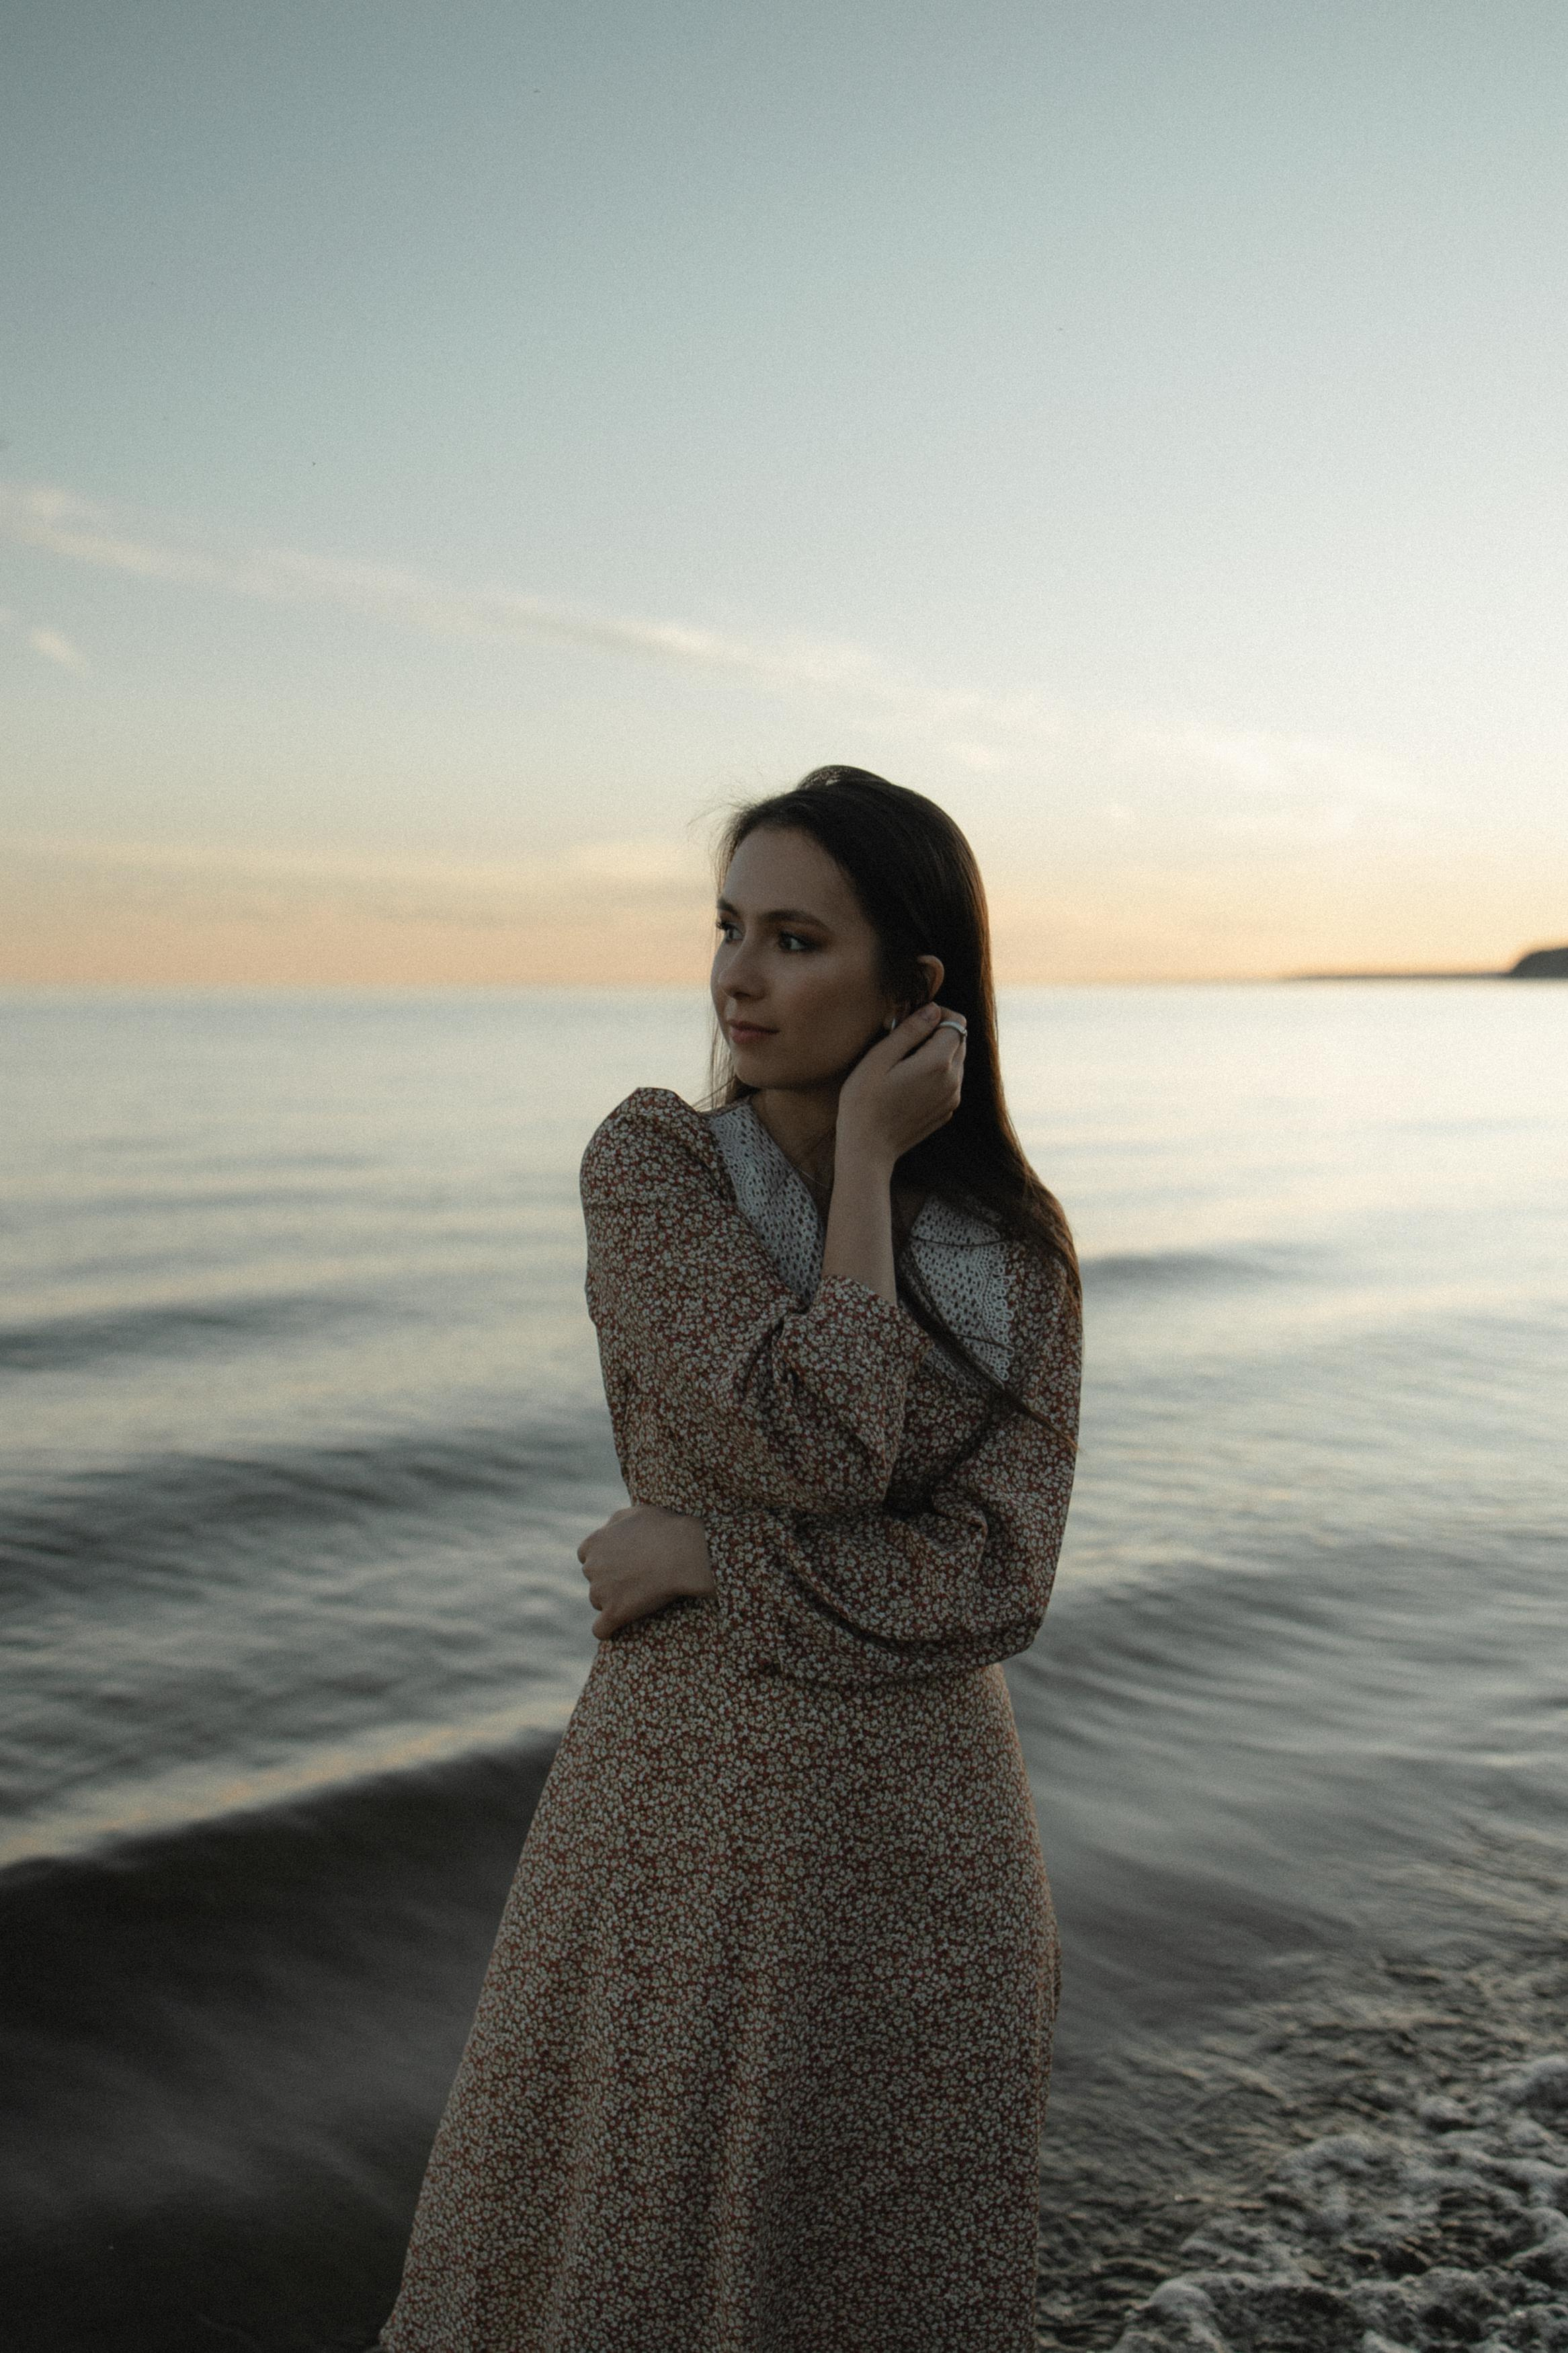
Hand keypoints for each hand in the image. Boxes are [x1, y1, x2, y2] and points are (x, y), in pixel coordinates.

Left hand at [577, 1503, 715, 1638]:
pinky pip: (601, 1629)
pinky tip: (616, 1630)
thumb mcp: (634, 1513)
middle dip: (609, 1580)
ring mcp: (601, 1591)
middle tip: (637, 1579)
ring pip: (599, 1602)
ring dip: (613, 1601)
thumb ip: (614, 1523)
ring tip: (640, 1597)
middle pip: (594, 1580)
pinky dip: (607, 1630)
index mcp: (594, 1543)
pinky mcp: (614, 1612)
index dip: (605, 1560)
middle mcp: (592, 1567)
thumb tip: (608, 1530)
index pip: (586, 1556)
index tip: (622, 1562)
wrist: (683, 1553)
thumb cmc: (664, 1529)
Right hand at [834, 1000, 966, 1170]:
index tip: (912, 1019)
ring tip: (903, 1063)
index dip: (937, 1014)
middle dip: (937, 1032)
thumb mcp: (878, 1059)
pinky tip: (907, 1083)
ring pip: (956, 1060)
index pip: (956, 1022)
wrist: (867, 1149)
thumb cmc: (864, 1102)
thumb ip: (909, 1031)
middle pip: (959, 1040)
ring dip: (936, 1053)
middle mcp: (953, 1081)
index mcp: (937, 1063)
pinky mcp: (946, 1111)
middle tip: (904, 1040)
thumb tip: (933, 1009)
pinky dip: (935, 1073)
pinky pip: (949, 1081)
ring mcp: (952, 1099)